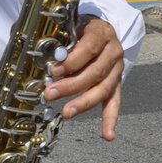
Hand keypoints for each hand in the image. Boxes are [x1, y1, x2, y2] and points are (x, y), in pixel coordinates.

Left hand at [44, 17, 125, 140]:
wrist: (102, 30)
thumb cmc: (81, 30)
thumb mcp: (72, 27)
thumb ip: (61, 42)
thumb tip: (44, 61)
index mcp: (102, 33)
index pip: (88, 49)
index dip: (71, 61)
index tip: (54, 70)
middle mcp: (114, 51)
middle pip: (95, 72)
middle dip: (71, 85)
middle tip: (50, 94)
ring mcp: (117, 69)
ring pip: (103, 89)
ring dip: (84, 103)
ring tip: (67, 113)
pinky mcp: (117, 83)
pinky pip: (115, 103)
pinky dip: (111, 120)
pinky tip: (108, 135)